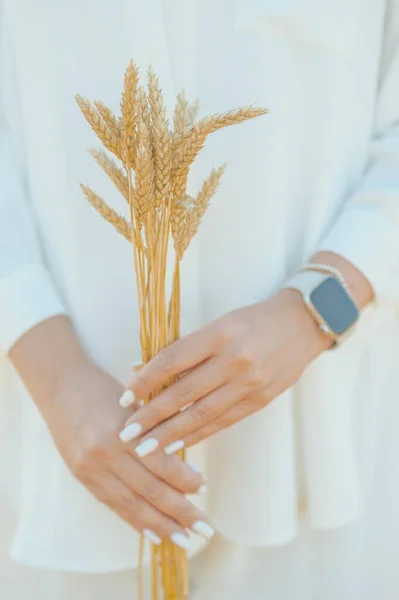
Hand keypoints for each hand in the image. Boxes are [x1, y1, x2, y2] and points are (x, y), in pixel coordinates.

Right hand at [10, 317, 212, 548]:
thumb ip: (156, 431)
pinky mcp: (81, 476)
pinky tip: (153, 534)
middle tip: (205, 529)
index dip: (183, 480)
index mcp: (122, 430)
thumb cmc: (104, 387)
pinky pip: (112, 504)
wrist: (59, 385)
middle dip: (179, 513)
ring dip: (160, 526)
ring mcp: (90, 468)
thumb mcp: (134, 402)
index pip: (159, 463)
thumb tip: (185, 469)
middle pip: (148, 490)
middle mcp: (104, 453)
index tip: (204, 489)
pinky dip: (134, 521)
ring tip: (183, 541)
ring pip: (130, 504)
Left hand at [118, 288, 330, 453]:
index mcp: (219, 334)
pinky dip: (199, 434)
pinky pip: (223, 421)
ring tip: (146, 448)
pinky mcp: (261, 399)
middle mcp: (233, 360)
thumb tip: (145, 369)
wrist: (303, 324)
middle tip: (126, 434)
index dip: (145, 381)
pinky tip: (179, 444)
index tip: (124, 398)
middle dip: (151, 416)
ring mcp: (249, 382)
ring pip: (202, 413)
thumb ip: (186, 348)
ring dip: (170, 433)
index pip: (172, 360)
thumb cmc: (253, 320)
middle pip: (183, 393)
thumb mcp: (219, 324)